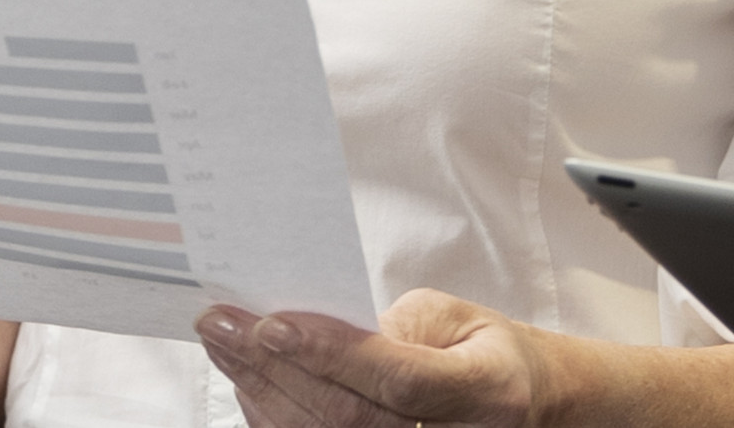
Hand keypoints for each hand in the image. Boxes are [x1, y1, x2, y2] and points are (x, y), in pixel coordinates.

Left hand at [195, 290, 565, 427]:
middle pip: (347, 417)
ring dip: (259, 390)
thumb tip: (318, 327)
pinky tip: (245, 380)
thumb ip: (396, 325)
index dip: (332, 353)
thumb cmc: (480, 353)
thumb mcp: (456, 317)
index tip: (271, 322)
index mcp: (484, 392)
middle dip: (273, 366)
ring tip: (220, 343)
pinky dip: (271, 417)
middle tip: (219, 322)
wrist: (514, 405)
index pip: (398, 379)